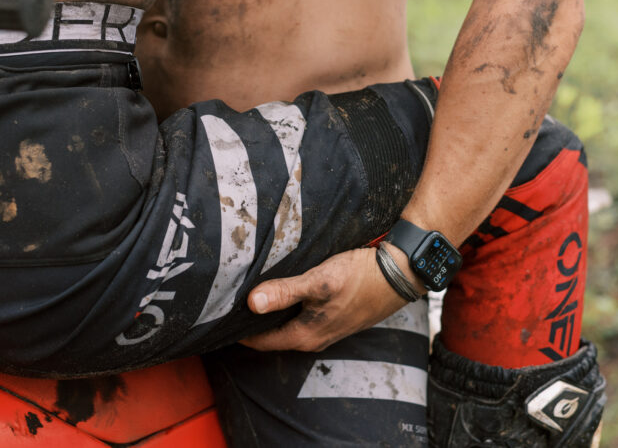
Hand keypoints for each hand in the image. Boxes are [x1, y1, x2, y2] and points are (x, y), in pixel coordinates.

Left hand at [240, 246, 421, 351]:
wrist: (399, 275)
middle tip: (229, 301)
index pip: (259, 341)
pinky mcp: (334, 316)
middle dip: (252, 321)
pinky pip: (301, 316)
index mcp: (305, 336)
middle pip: (272, 334)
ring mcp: (326, 329)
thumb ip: (284, 292)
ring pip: (287, 324)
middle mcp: (313, 338)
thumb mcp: (318, 281)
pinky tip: (284, 288)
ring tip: (251, 292)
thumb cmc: (359, 278)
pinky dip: (288, 306)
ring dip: (271, 312)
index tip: (218, 316)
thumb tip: (251, 303)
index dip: (238, 330)